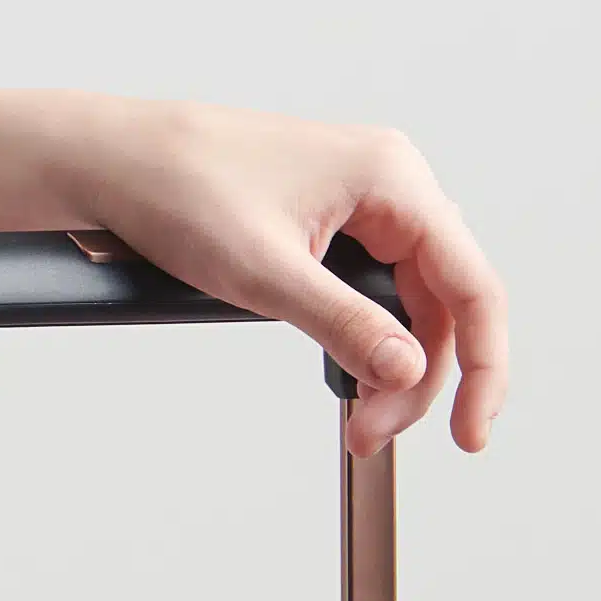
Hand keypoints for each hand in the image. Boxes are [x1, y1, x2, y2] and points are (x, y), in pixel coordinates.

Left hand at [0, 88, 505, 455]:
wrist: (116, 164)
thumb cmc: (180, 190)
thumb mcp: (266, 274)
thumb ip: (346, 325)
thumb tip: (409, 373)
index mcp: (391, 177)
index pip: (470, 284)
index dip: (483, 367)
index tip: (470, 434)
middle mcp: (388, 187)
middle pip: (441, 305)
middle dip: (415, 381)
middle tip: (366, 436)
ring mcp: (361, 208)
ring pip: (407, 308)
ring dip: (387, 371)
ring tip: (353, 421)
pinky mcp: (330, 229)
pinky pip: (372, 297)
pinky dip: (362, 347)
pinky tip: (343, 379)